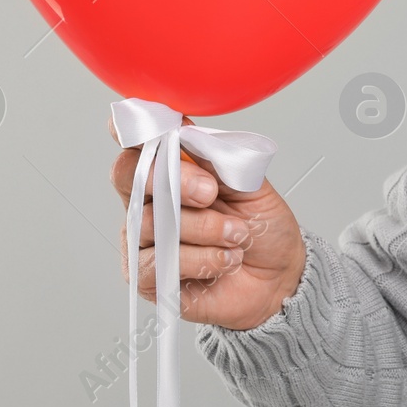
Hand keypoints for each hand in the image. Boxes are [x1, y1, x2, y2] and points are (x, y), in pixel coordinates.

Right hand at [110, 115, 306, 330]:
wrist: (279, 274)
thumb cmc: (262, 227)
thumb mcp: (249, 182)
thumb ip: (215, 158)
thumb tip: (186, 132)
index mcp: (172, 170)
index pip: (136, 142)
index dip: (130, 129)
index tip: (151, 129)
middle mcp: (150, 201)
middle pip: (128, 175)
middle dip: (174, 181)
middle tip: (211, 192)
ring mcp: (145, 239)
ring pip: (148, 221)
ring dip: (203, 228)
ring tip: (236, 234)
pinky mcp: (149, 277)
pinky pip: (156, 263)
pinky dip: (200, 259)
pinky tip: (224, 259)